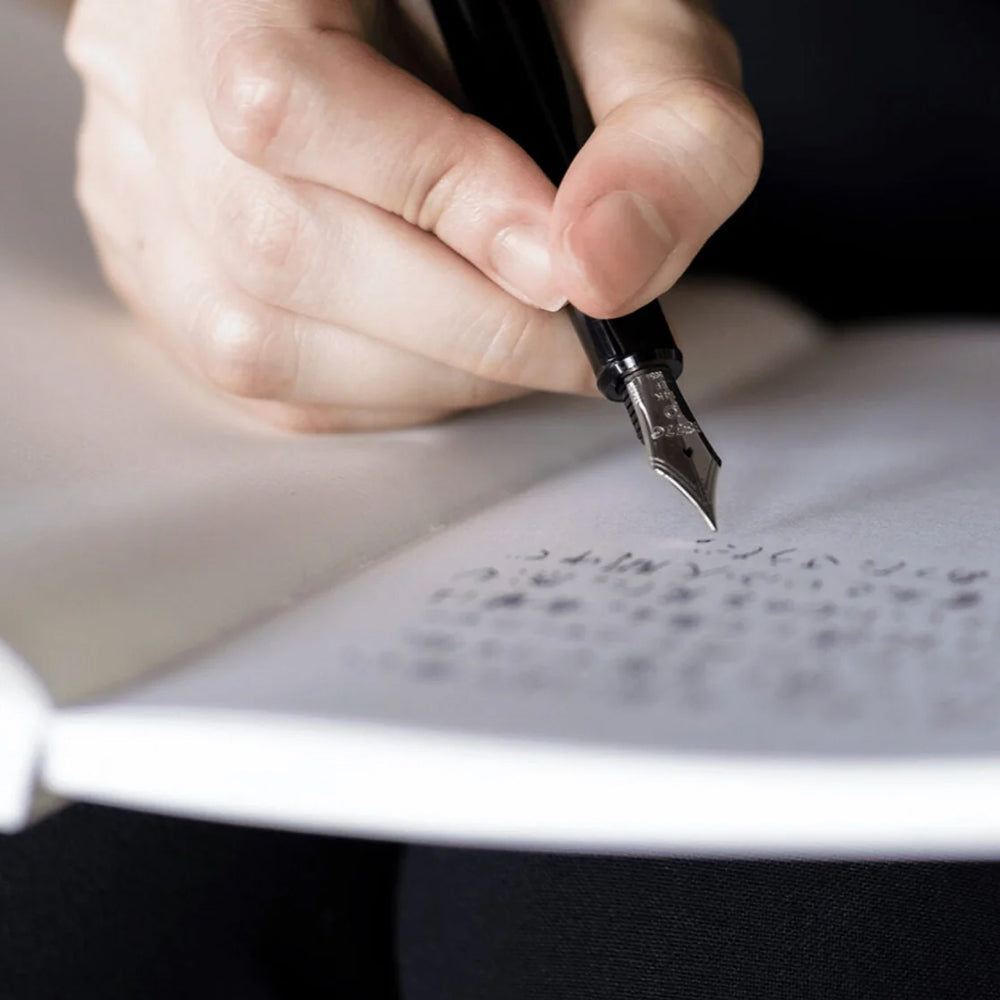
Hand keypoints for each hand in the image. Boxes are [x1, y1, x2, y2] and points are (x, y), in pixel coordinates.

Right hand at [66, 0, 760, 430]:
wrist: (432, 34)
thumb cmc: (525, 21)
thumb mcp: (624, 32)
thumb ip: (658, 131)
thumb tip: (606, 273)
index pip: (285, 97)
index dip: (433, 194)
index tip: (560, 265)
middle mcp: (161, 73)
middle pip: (275, 243)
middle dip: (460, 324)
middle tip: (570, 340)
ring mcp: (144, 182)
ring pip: (253, 337)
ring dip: (422, 372)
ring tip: (513, 344)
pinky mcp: (161, 271)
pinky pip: (251, 380)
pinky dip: (375, 391)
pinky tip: (440, 352)